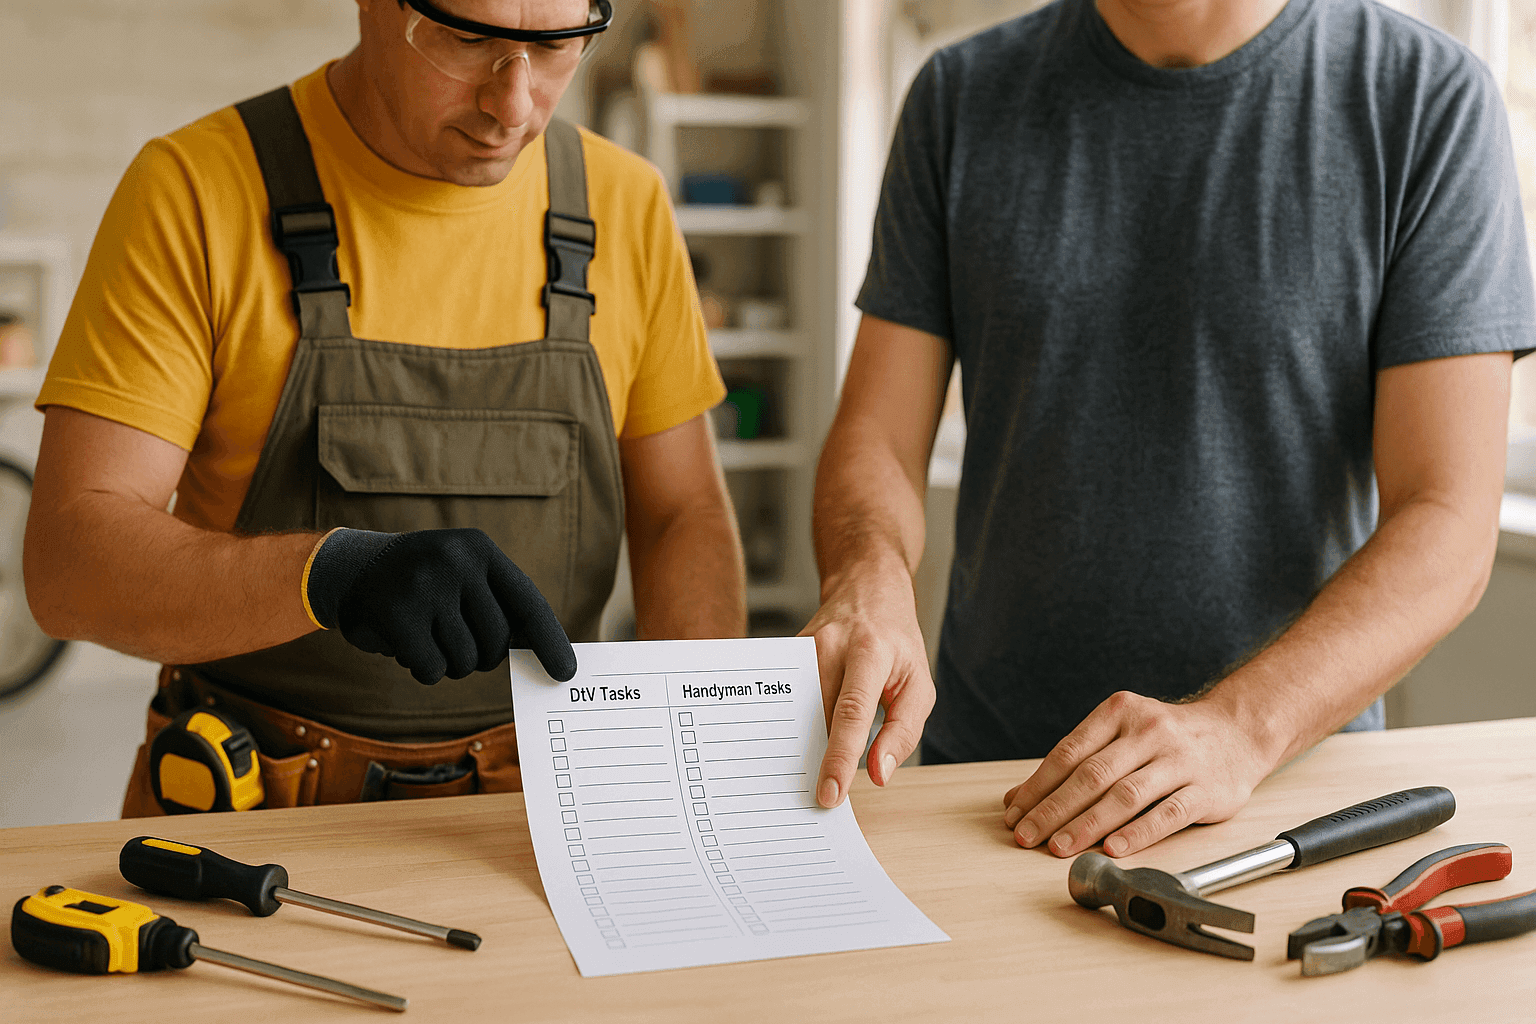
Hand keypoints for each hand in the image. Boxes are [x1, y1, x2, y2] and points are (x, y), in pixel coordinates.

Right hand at [305, 527, 575, 684]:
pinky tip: (408, 646)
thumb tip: (541, 654)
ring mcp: (426, 586)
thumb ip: (501, 609)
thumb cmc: (424, 583)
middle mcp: (457, 562)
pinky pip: (433, 669)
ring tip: (427, 636)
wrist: (351, 569)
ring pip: (465, 660)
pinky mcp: (398, 615)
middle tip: (455, 641)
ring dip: (449, 662)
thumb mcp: (465, 577)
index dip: (549, 641)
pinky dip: (424, 669)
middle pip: (496, 642)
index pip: (528, 603)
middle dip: (480, 655)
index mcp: (481, 550)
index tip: (565, 673)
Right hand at [803, 559, 934, 807]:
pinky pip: (788, 699)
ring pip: (796, 710)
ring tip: (798, 779)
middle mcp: (830, 646)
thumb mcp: (919, 684)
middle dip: (813, 760)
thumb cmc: (896, 642)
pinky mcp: (786, 653)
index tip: (830, 795)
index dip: (839, 757)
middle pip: (815, 715)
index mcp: (869, 652)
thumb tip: (878, 773)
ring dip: (800, 745)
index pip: (851, 712)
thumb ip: (903, 731)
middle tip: (811, 800)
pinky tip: (793, 745)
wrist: (866, 588)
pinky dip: (793, 726)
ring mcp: (802, 647)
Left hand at [1001, 691, 1276, 857]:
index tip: (1014, 813)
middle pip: (1092, 774)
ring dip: (1087, 824)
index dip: (1038, 786)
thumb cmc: (1166, 738)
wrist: (1237, 732)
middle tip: (1027, 836)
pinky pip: (1167, 814)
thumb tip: (1018, 797)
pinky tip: (1113, 848)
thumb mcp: (1120, 734)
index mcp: (1119, 712)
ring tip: (1059, 847)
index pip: (1069, 752)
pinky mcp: (1206, 790)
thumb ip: (1075, 762)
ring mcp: (1179, 760)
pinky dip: (1137, 833)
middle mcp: (1148, 731)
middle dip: (1054, 809)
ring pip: (1125, 795)